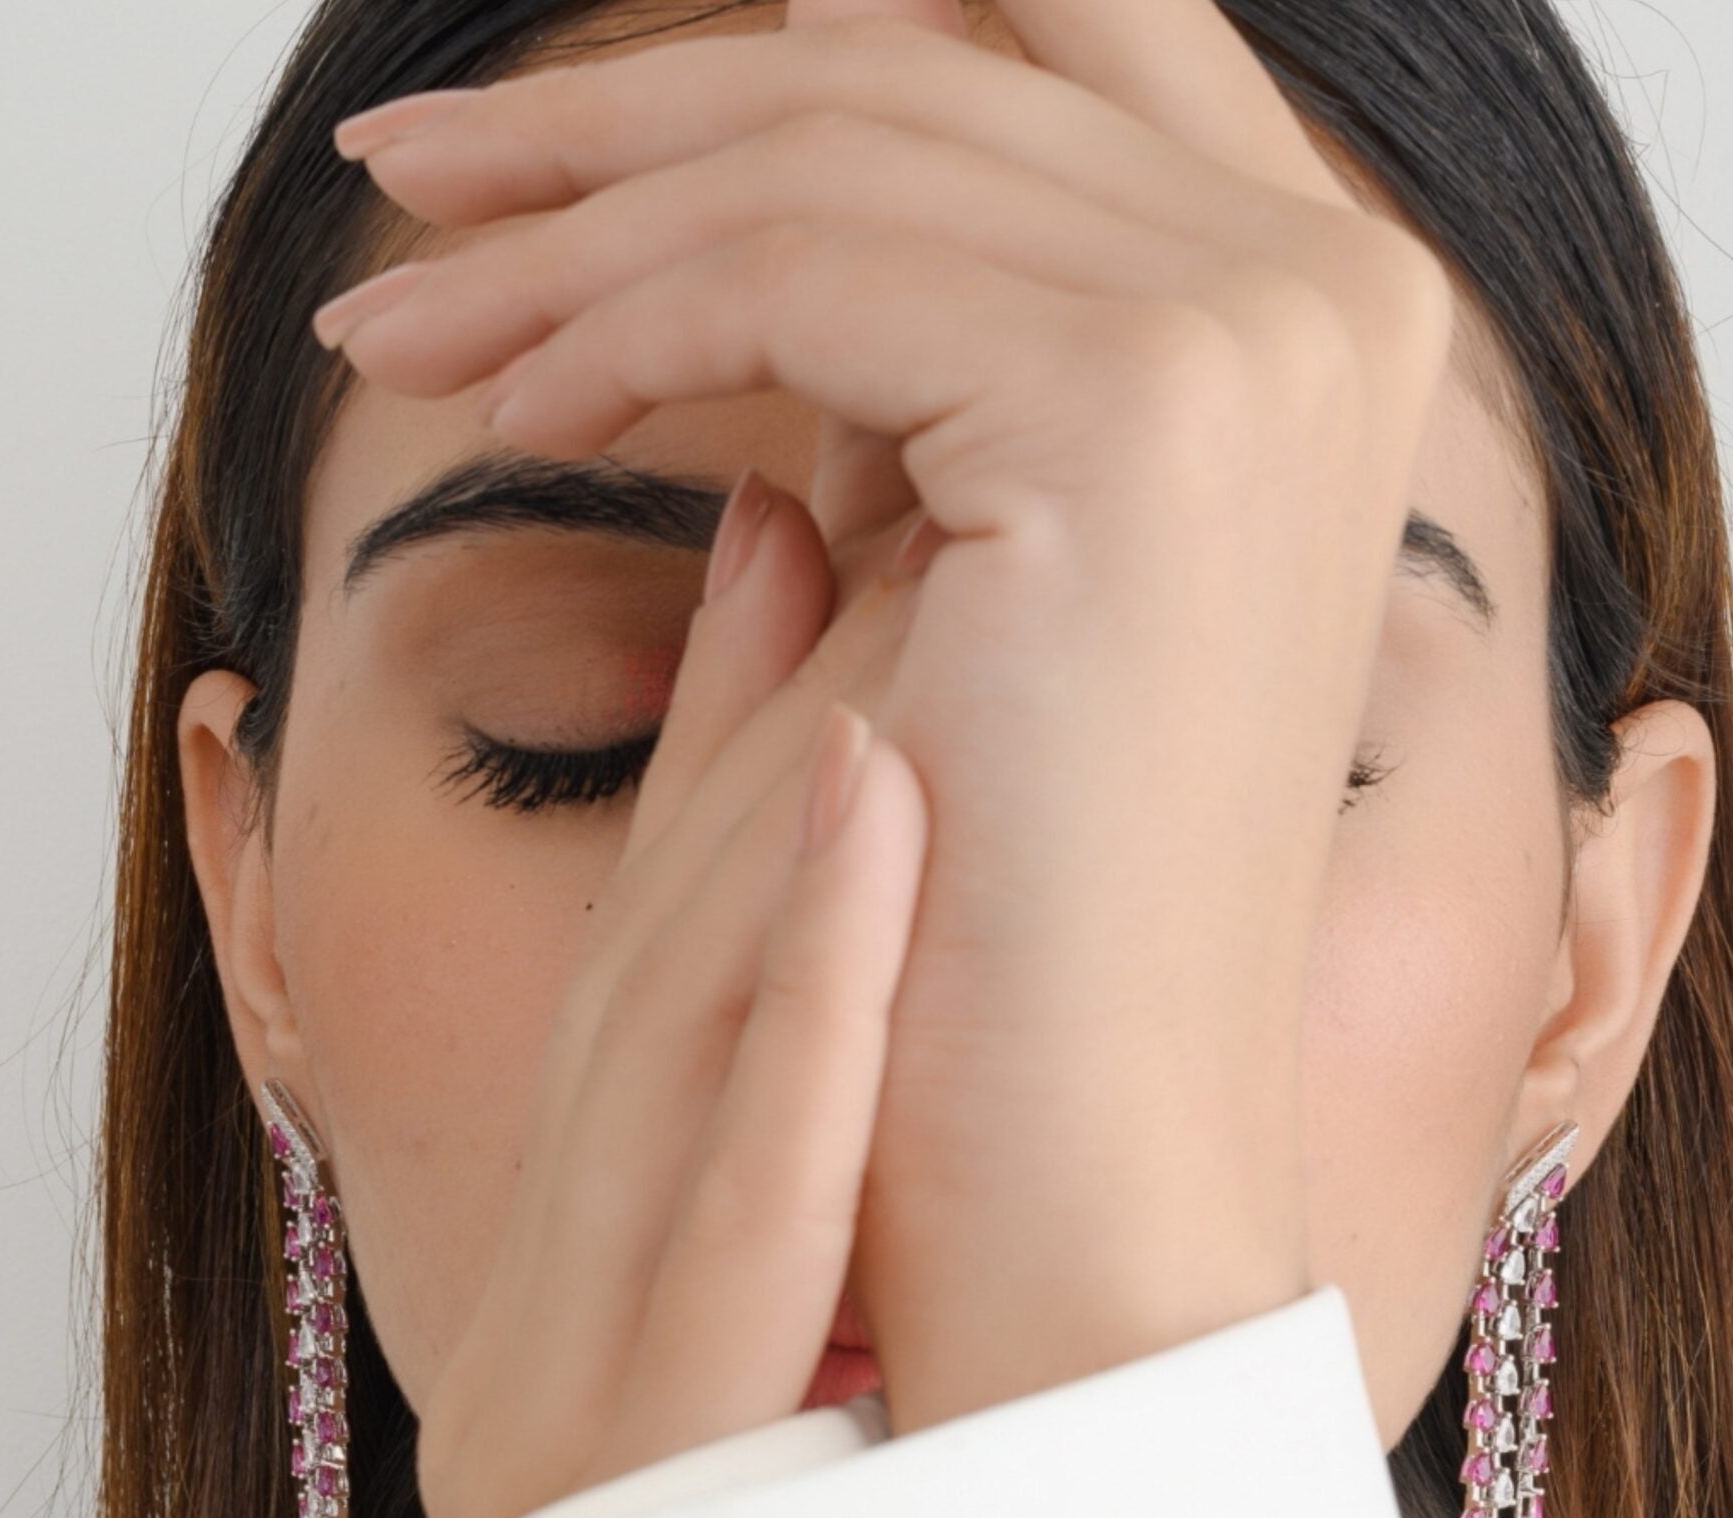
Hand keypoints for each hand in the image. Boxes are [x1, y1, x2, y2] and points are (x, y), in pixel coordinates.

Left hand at [327, 0, 1455, 1430]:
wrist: (1078, 1187)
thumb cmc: (1002, 946)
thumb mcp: (961, 590)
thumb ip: (914, 378)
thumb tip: (784, 215)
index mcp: (1319, 332)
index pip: (1051, 39)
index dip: (813, 41)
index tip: (576, 132)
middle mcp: (1335, 296)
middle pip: (919, 59)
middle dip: (629, 113)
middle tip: (415, 181)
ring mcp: (1259, 340)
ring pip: (831, 145)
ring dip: (572, 220)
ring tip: (398, 321)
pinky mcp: (1143, 415)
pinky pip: (794, 269)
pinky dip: (611, 323)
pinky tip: (498, 411)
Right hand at [410, 469, 929, 1517]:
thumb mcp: (766, 1375)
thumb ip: (794, 1154)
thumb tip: (901, 935)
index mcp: (585, 1276)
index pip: (664, 971)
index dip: (731, 728)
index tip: (822, 533)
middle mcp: (545, 1307)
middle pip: (650, 966)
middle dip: (742, 714)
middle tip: (851, 482)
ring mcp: (558, 1396)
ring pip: (664, 1046)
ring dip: (758, 803)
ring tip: (862, 577)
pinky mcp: (605, 1486)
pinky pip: (724, 1218)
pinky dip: (796, 1008)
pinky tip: (870, 825)